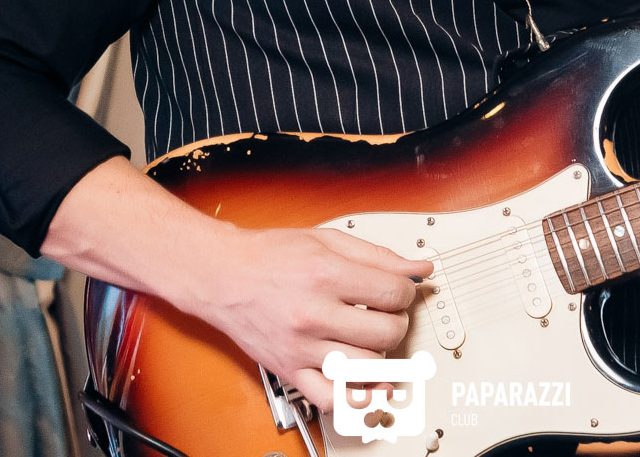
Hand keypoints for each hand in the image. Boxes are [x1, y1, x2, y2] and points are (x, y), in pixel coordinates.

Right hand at [195, 225, 430, 413]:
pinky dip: (355, 396)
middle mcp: (314, 313)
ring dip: (379, 353)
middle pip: (387, 332)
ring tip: (369, 338)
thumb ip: (377, 255)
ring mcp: (301, 347)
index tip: (398, 291)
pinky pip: (332, 399)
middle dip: (396, 321)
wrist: (221, 276)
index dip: (406, 292)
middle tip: (385, 314)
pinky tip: (361, 380)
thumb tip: (419, 268)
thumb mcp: (326, 239)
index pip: (393, 293)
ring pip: (367, 367)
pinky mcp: (290, 370)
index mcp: (326, 275)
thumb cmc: (269, 255)